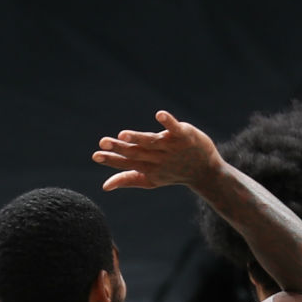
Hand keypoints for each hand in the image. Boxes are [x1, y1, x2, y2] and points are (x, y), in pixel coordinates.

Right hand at [93, 110, 224, 191]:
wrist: (206, 172)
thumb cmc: (174, 173)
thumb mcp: (151, 179)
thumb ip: (128, 180)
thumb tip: (105, 187)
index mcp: (149, 168)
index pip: (128, 164)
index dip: (112, 160)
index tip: (96, 155)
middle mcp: (159, 158)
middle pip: (137, 152)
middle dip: (120, 148)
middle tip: (103, 142)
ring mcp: (172, 147)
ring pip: (152, 142)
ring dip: (138, 138)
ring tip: (124, 134)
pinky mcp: (184, 136)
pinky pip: (175, 128)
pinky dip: (168, 122)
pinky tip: (159, 115)